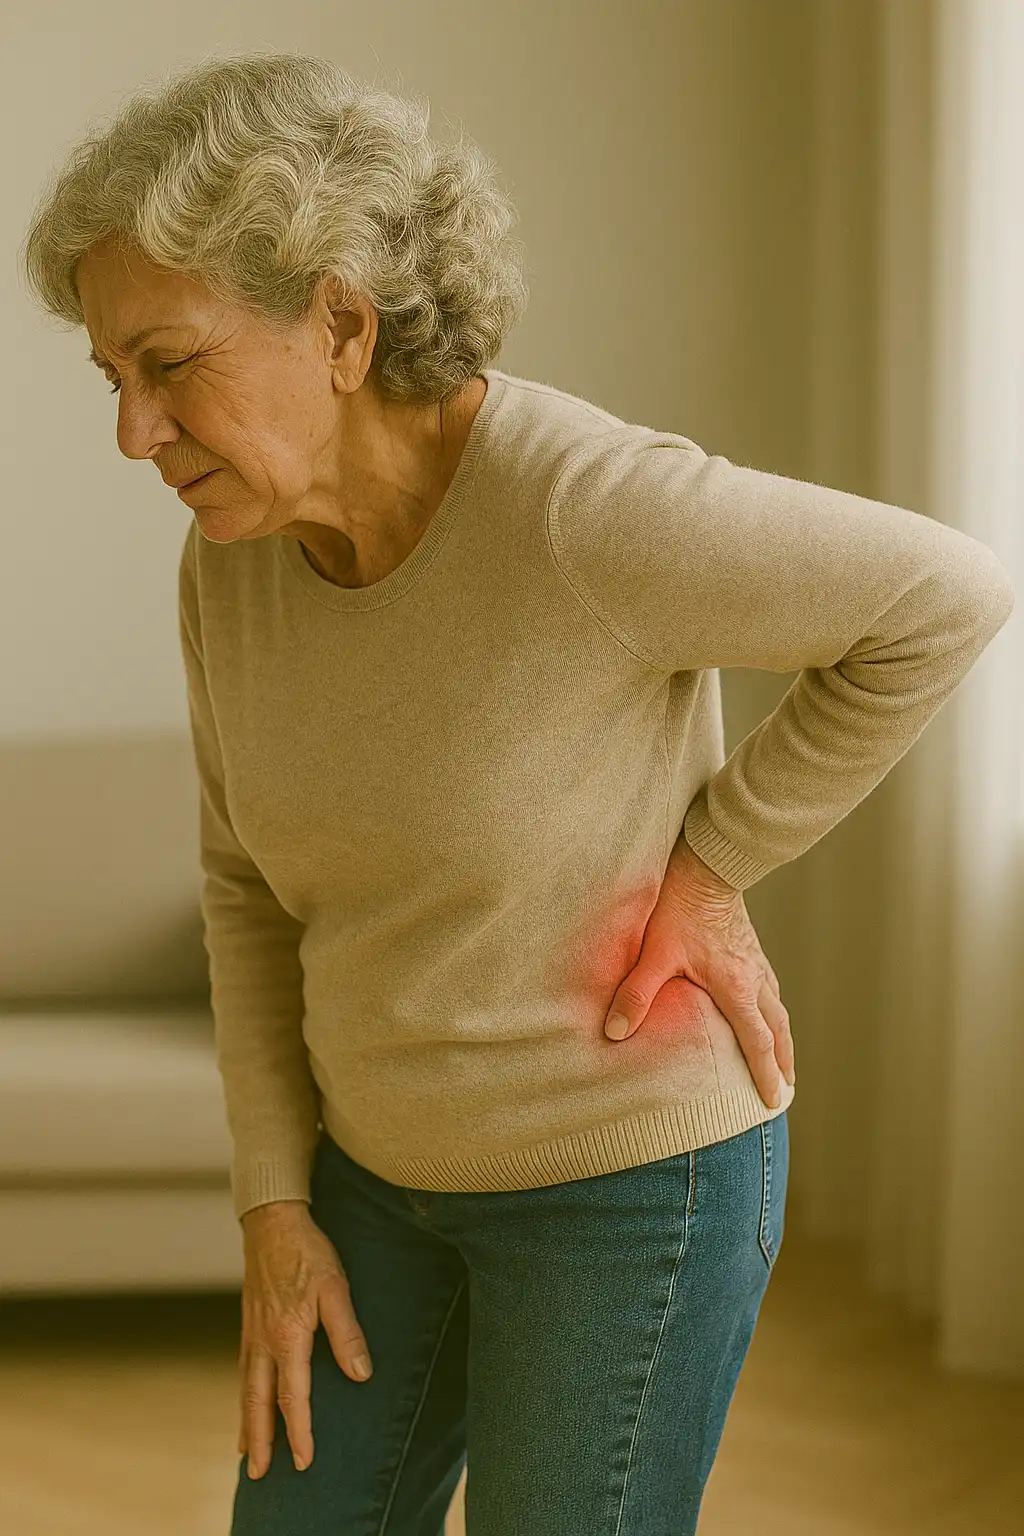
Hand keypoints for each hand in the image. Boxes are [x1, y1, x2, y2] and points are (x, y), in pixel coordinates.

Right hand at [238, 1199, 373, 1478]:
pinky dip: (244, 1394)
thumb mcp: (336, 1287)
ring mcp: (252, 1332)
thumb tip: (360, 1374)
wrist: (271, 1220)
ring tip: (247, 1450)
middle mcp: (264, 1342)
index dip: (300, 1432)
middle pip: (258, 1403)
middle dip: (260, 1440)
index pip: (293, 1398)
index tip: (305, 1461)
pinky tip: (248, 1399)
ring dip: (247, 1422)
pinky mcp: (249, 1322)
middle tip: (258, 1474)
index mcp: (287, 1337)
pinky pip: (244, 1369)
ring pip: (246, 1388)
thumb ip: (347, 1332)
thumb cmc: (308, 1252)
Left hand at [604, 838, 795, 1108]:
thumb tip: (614, 1032)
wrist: (709, 863)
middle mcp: (754, 978)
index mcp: (736, 987)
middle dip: (783, 1063)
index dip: (765, 1074)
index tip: (774, 1100)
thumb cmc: (680, 906)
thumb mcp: (654, 953)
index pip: (758, 1042)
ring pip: (779, 1009)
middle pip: (778, 1031)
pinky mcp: (751, 948)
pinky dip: (774, 1011)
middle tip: (786, 1090)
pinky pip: (771, 988)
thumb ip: (637, 994)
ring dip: (782, 1038)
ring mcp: (757, 961)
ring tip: (783, 1059)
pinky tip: (766, 1010)